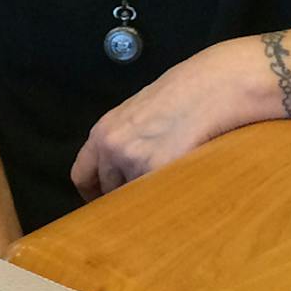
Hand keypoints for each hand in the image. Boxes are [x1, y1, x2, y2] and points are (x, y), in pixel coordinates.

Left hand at [69, 43, 249, 201]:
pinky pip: (156, 196)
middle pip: (108, 190)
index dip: (91, 194)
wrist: (209, 88)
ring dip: (147, 195)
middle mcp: (113, 147)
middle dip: (124, 195)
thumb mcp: (134, 116)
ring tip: (167, 180)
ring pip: (133, 196)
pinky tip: (179, 183)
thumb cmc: (178, 98)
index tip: (101, 202)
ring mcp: (135, 160)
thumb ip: (119, 142)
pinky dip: (166, 195)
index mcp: (103, 132)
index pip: (81, 176)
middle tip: (143, 192)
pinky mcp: (160, 170)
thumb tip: (114, 173)